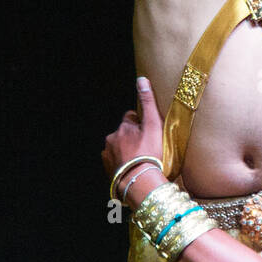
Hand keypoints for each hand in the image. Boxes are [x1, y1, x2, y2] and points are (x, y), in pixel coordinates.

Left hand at [101, 76, 164, 192]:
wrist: (140, 182)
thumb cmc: (150, 153)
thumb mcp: (154, 125)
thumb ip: (148, 102)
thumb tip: (141, 79)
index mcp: (123, 127)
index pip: (131, 117)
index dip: (141, 123)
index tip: (150, 132)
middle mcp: (112, 139)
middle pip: (124, 134)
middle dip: (132, 138)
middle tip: (147, 148)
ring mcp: (108, 155)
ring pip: (118, 148)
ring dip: (127, 152)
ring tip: (141, 161)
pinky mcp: (107, 170)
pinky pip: (115, 163)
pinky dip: (122, 164)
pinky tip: (133, 170)